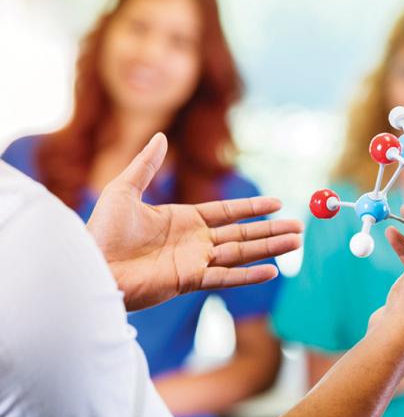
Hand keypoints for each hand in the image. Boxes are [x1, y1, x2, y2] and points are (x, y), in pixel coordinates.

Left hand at [87, 133, 302, 310]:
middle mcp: (195, 242)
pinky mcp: (189, 280)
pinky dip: (248, 275)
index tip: (277, 203)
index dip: (252, 208)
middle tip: (299, 227)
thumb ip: (146, 164)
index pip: (228, 213)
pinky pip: (225, 277)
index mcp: (184, 220)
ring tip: (295, 243)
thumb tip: (161, 136)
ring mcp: (195, 262)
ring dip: (269, 248)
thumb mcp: (123, 189)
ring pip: (241, 254)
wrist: (91, 266)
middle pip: (242, 234)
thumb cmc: (102, 230)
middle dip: (271, 231)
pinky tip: (272, 271)